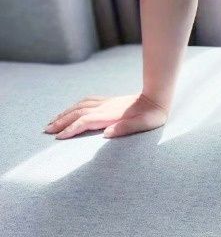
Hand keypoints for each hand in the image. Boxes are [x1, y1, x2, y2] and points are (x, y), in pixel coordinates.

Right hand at [43, 93, 168, 139]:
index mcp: (110, 115)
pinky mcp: (109, 101)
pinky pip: (86, 102)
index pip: (84, 122)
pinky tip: (71, 109)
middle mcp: (104, 107)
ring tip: (52, 121)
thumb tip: (106, 134)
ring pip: (79, 106)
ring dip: (64, 113)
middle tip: (46, 130)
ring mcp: (106, 103)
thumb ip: (125, 128)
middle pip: (77, 113)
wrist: (158, 98)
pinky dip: (74, 106)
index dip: (71, 129)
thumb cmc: (152, 116)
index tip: (58, 138)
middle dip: (60, 122)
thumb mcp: (143, 125)